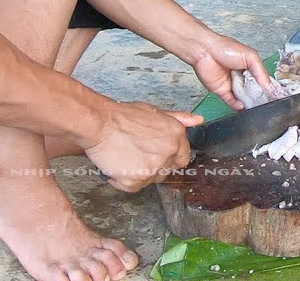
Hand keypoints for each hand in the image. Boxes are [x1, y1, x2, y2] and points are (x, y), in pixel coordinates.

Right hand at [83, 101, 201, 191]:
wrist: (100, 124)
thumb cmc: (124, 116)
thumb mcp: (156, 112)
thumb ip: (179, 118)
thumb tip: (198, 120)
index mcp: (176, 136)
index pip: (183, 158)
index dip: (170, 158)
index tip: (157, 155)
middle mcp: (168, 153)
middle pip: (166, 171)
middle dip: (153, 166)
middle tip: (136, 154)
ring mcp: (153, 169)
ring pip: (150, 180)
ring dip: (139, 173)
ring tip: (125, 157)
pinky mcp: (136, 181)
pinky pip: (133, 187)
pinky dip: (123, 181)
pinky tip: (116, 166)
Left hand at [189, 33, 273, 109]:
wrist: (205, 51)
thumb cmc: (225, 47)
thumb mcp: (250, 56)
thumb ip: (260, 71)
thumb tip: (269, 85)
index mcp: (250, 67)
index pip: (261, 80)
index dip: (267, 88)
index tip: (273, 95)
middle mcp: (241, 76)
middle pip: (252, 91)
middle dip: (258, 97)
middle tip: (264, 103)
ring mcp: (232, 84)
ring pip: (242, 97)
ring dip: (248, 103)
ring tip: (254, 107)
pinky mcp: (221, 91)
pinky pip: (230, 101)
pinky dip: (236, 105)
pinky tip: (242, 106)